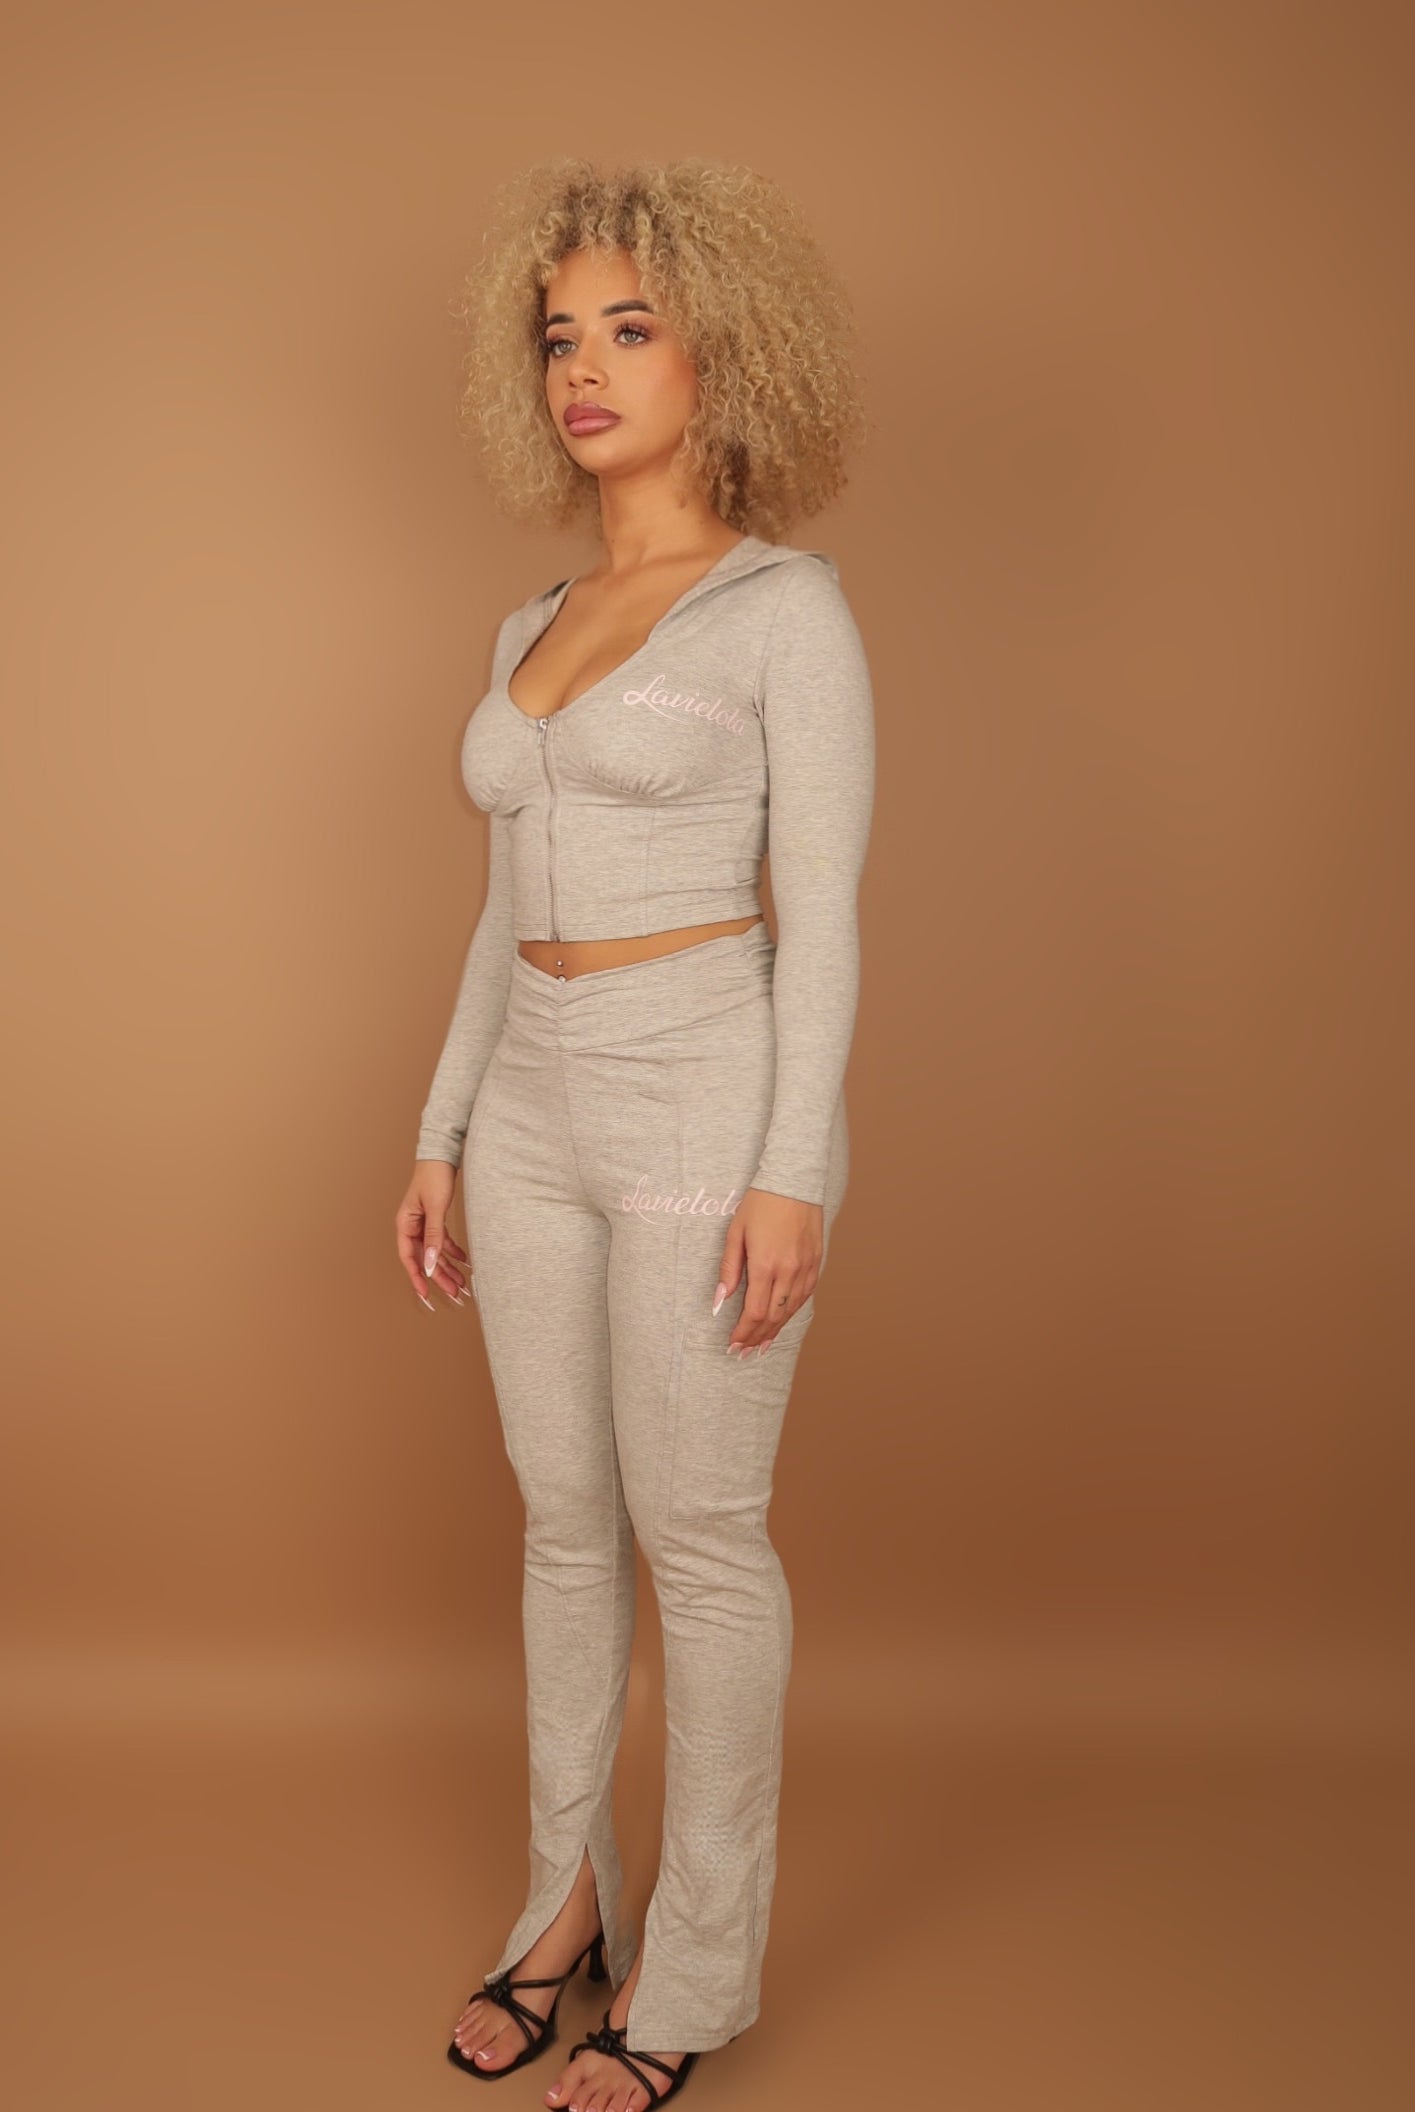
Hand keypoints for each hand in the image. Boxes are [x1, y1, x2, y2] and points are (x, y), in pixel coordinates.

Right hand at [396, 1159, 472, 1310]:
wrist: (443, 1154)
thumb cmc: (434, 1175)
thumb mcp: (436, 1208)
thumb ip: (433, 1236)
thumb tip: (429, 1263)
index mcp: (405, 1224)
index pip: (408, 1258)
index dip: (417, 1277)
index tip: (426, 1295)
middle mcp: (412, 1226)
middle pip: (424, 1258)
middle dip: (439, 1276)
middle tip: (454, 1292)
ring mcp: (424, 1223)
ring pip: (434, 1251)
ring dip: (447, 1267)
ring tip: (462, 1282)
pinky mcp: (436, 1218)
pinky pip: (442, 1241)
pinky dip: (453, 1251)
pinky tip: (464, 1260)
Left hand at [714, 1188, 822, 1353]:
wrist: (794, 1181)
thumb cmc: (760, 1203)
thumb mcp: (735, 1233)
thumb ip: (729, 1269)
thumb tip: (719, 1301)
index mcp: (766, 1264)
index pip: (755, 1311)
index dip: (744, 1332)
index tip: (733, 1344)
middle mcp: (789, 1270)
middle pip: (773, 1316)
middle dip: (757, 1337)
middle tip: (744, 1352)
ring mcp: (806, 1267)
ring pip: (791, 1310)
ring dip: (775, 1329)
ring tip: (761, 1344)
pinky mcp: (816, 1262)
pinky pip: (804, 1295)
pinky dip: (791, 1312)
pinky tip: (782, 1320)